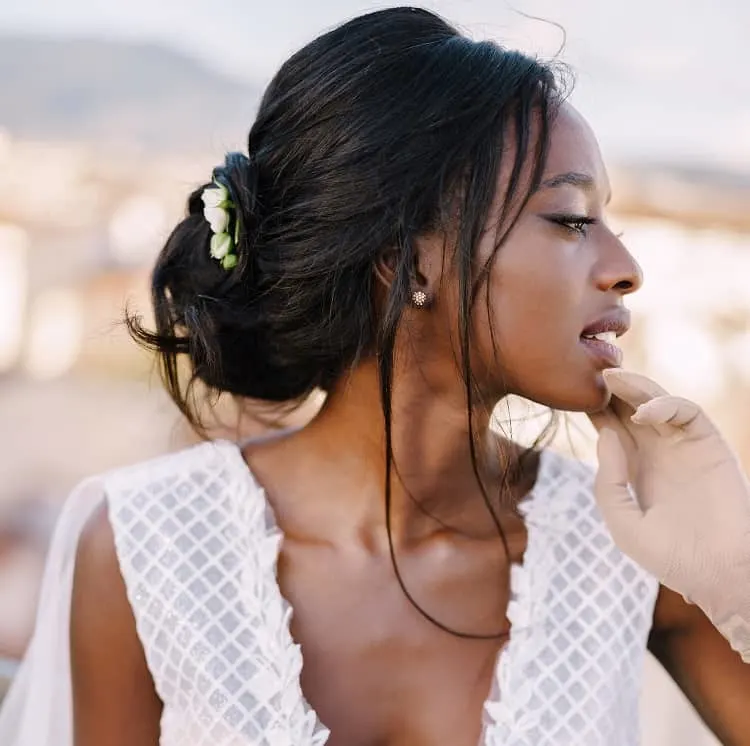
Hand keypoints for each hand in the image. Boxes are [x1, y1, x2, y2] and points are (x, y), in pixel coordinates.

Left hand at [588, 369, 749, 659]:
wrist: (717, 574)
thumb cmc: (670, 556)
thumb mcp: (623, 520)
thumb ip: (608, 481)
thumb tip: (605, 434)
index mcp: (633, 466)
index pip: (608, 425)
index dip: (590, 407)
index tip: (566, 391)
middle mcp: (657, 450)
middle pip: (628, 406)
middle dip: (608, 388)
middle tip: (585, 368)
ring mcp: (683, 445)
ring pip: (655, 400)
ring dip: (633, 385)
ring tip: (608, 378)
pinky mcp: (709, 443)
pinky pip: (687, 411)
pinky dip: (664, 404)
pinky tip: (641, 414)